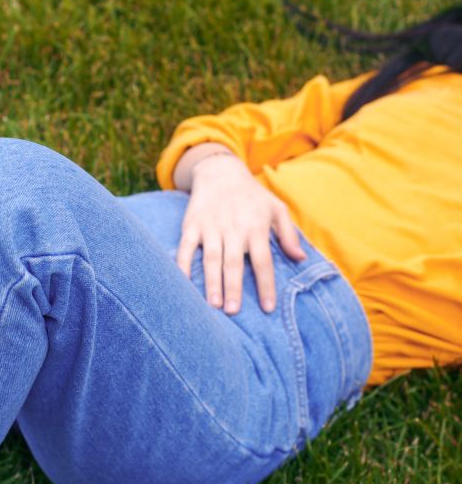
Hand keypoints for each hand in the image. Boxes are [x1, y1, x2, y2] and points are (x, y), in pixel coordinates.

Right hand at [176, 151, 306, 314]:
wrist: (220, 172)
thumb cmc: (252, 195)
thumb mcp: (277, 209)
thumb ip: (289, 234)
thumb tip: (301, 259)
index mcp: (256, 227)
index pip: (263, 261)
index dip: (265, 285)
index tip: (268, 308)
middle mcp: (233, 229)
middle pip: (234, 263)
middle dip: (234, 287)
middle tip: (233, 311)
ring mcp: (211, 227)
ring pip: (210, 258)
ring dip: (211, 282)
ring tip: (213, 304)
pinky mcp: (192, 225)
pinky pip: (185, 247)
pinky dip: (182, 264)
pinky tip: (183, 283)